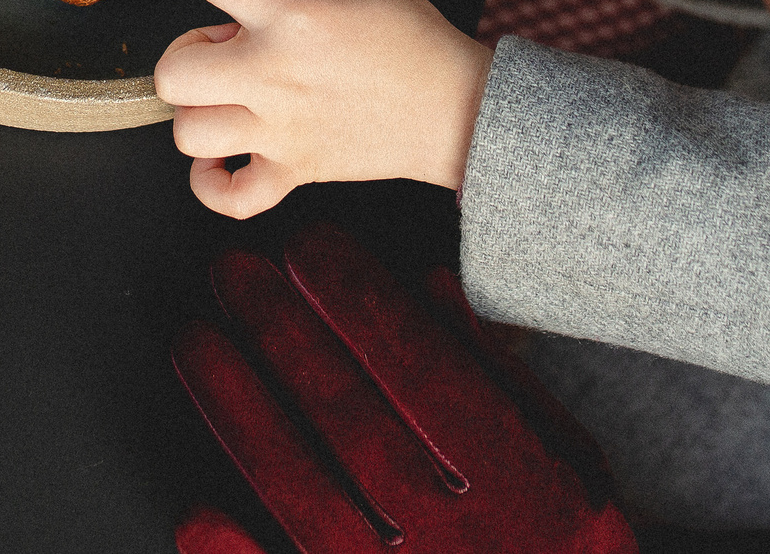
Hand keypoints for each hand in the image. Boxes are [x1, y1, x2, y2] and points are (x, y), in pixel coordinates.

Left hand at [146, 0, 492, 219]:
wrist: (457, 109)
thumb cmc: (412, 39)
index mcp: (292, 15)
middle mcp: (274, 75)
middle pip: (172, 74)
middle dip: (182, 56)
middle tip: (218, 51)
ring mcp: (280, 131)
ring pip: (189, 134)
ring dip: (197, 112)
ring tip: (229, 98)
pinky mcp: (294, 172)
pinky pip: (229, 198)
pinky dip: (212, 183)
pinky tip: (223, 158)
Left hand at [173, 224, 638, 553]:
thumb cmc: (568, 550)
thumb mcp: (572, 461)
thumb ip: (505, 377)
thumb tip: (429, 286)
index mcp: (523, 484)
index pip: (424, 370)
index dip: (359, 303)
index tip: (311, 247)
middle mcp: (458, 536)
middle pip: (350, 417)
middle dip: (281, 333)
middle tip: (234, 272)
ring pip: (304, 491)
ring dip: (241, 410)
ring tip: (196, 343)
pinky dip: (236, 549)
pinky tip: (197, 504)